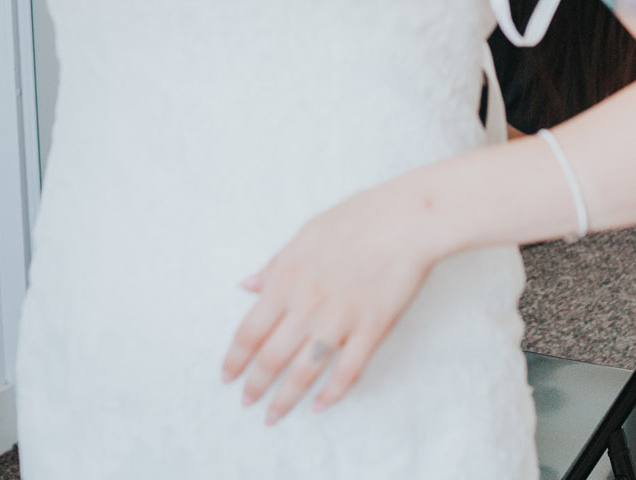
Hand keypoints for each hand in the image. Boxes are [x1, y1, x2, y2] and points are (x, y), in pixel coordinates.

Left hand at [222, 180, 440, 423]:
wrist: (408, 219)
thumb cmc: (358, 218)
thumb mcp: (306, 234)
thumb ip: (275, 265)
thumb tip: (247, 286)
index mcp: (287, 279)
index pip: (249, 331)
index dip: (235, 359)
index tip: (227, 376)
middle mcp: (308, 304)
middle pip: (271, 358)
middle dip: (254, 386)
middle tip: (246, 402)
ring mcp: (340, 320)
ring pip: (304, 372)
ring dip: (285, 399)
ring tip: (273, 416)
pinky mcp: (372, 329)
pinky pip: (347, 371)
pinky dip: (332, 394)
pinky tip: (320, 407)